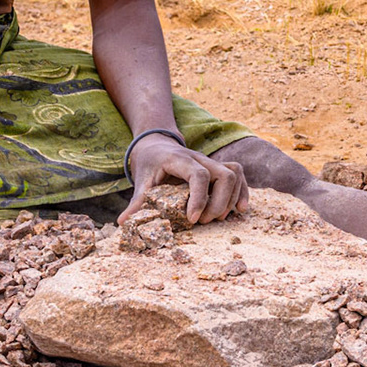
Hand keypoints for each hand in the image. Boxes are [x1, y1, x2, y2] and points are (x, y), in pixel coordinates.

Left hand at [120, 134, 249, 224]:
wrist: (157, 143)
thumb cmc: (150, 162)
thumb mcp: (142, 180)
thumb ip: (137, 202)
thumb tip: (123, 223)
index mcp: (180, 160)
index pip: (199, 175)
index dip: (199, 198)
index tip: (192, 220)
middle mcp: (200, 158)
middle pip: (225, 175)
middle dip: (219, 203)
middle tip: (203, 221)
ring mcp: (212, 162)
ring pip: (235, 174)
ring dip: (231, 199)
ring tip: (216, 218)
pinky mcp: (219, 168)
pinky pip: (239, 176)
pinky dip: (243, 192)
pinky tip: (241, 210)